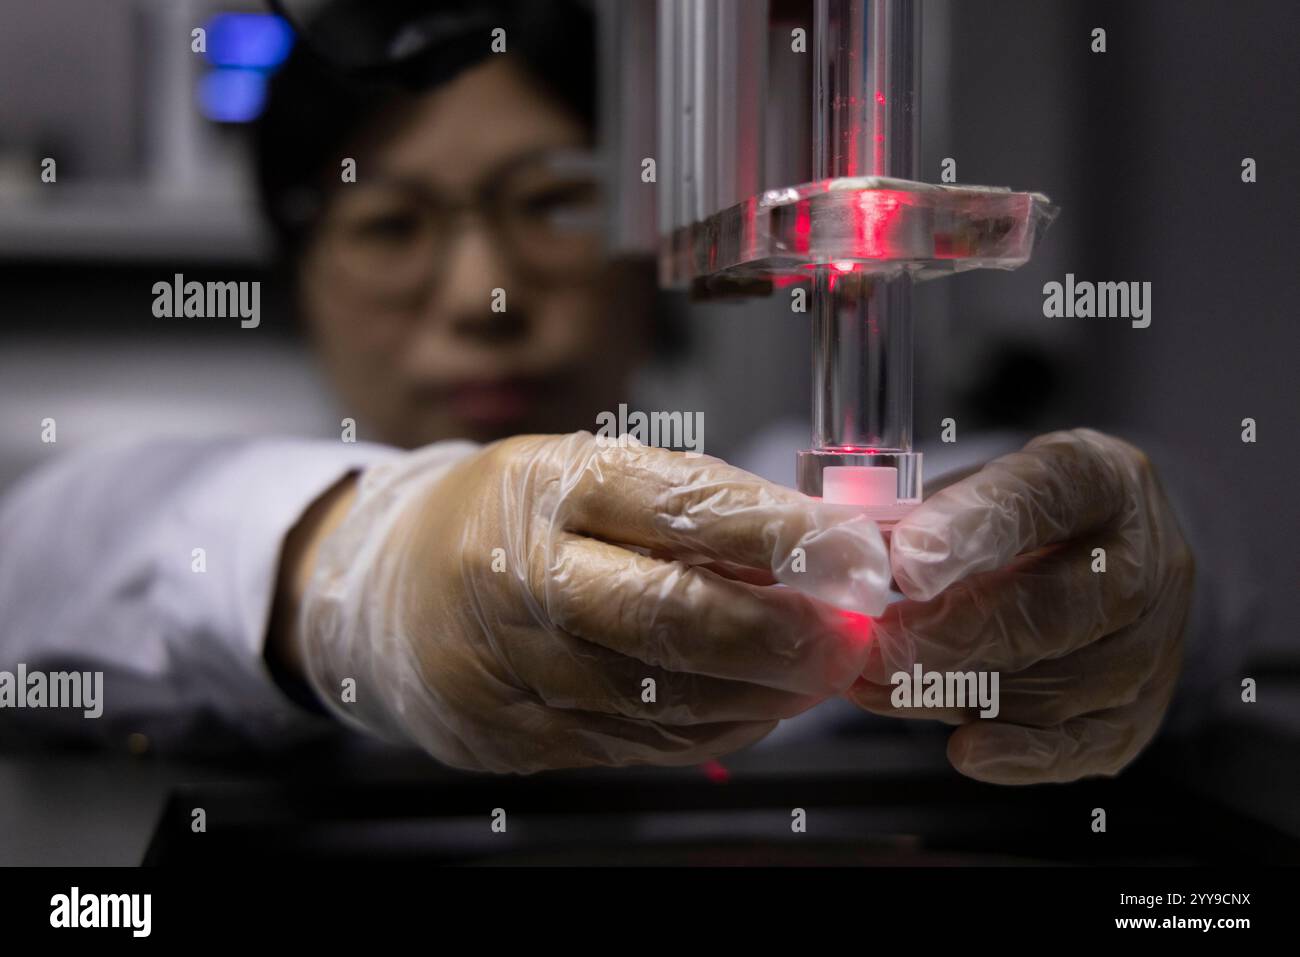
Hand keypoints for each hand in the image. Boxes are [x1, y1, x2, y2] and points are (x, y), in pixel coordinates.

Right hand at [298, 432, 890, 772]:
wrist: (389, 588)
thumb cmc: (510, 518)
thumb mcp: (584, 475)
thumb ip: (690, 507)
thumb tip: (813, 547)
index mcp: (543, 486)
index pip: (677, 504)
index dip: (776, 533)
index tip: (851, 550)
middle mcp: (519, 574)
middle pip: (668, 615)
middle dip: (778, 634)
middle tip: (846, 636)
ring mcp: (510, 665)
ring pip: (662, 696)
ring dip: (761, 693)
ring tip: (816, 672)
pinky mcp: (511, 733)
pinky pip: (636, 743)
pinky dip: (714, 727)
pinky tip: (755, 706)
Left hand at [848, 429, 1194, 783]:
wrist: (1100, 561)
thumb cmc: (1015, 518)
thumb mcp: (976, 484)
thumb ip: (924, 515)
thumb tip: (858, 552)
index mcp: (1101, 477)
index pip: (1040, 497)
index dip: (969, 532)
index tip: (905, 564)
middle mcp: (1146, 559)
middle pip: (1053, 608)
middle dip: (949, 633)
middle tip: (875, 645)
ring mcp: (1155, 642)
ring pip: (1058, 684)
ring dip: (955, 692)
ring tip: (874, 685)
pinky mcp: (1139, 713)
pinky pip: (1083, 744)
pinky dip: (1019, 754)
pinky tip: (965, 750)